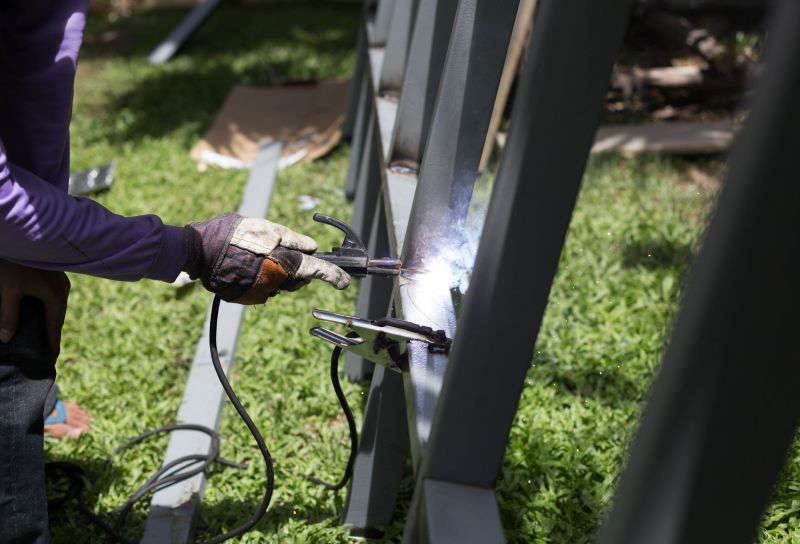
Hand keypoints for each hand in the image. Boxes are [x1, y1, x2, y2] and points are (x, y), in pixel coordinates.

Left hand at [0, 259, 69, 356]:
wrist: (21, 230)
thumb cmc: (13, 262)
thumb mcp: (8, 290)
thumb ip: (8, 315)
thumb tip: (7, 338)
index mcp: (55, 296)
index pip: (55, 326)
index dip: (52, 343)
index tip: (51, 358)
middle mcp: (62, 288)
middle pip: (57, 315)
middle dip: (51, 331)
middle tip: (46, 348)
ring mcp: (60, 278)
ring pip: (55, 303)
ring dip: (48, 317)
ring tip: (41, 329)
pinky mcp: (53, 271)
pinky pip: (53, 294)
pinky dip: (46, 305)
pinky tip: (37, 307)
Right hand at [183, 214, 349, 303]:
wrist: (198, 252)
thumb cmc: (232, 234)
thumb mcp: (266, 228)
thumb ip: (291, 238)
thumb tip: (312, 247)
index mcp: (284, 262)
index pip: (317, 270)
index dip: (334, 275)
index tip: (345, 281)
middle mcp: (276, 281)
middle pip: (298, 279)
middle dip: (297, 269)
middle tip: (282, 253)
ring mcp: (261, 292)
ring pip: (279, 284)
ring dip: (276, 272)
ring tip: (256, 254)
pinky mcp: (248, 298)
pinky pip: (262, 288)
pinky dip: (260, 278)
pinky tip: (246, 265)